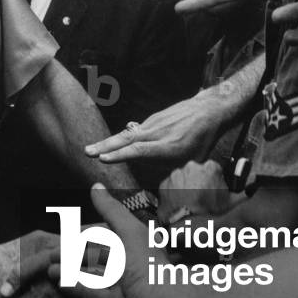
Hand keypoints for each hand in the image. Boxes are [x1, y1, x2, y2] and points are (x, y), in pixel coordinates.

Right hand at [47, 185, 175, 297]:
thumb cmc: (149, 265)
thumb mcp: (130, 231)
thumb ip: (111, 210)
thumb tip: (95, 185)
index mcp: (131, 242)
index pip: (99, 234)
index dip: (79, 235)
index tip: (61, 236)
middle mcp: (126, 262)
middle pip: (93, 255)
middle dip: (71, 255)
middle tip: (49, 257)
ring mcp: (121, 284)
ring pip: (91, 275)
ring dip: (70, 272)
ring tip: (50, 271)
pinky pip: (93, 295)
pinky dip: (76, 289)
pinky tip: (60, 283)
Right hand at [85, 91, 230, 164]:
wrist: (209, 109)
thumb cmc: (204, 139)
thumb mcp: (196, 159)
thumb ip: (175, 170)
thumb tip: (162, 187)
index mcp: (170, 146)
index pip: (141, 150)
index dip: (121, 155)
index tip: (104, 159)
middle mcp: (158, 133)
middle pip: (127, 139)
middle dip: (105, 146)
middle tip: (87, 152)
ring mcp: (153, 123)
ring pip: (127, 133)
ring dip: (107, 142)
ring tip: (90, 149)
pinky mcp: (152, 119)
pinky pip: (133, 130)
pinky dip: (120, 138)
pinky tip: (108, 143)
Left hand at [158, 160, 241, 222]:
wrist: (188, 227)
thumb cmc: (212, 214)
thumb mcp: (233, 203)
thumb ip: (244, 193)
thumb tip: (253, 189)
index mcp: (210, 167)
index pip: (213, 170)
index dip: (213, 181)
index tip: (212, 192)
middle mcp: (191, 166)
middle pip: (196, 173)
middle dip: (198, 183)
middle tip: (201, 199)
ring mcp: (176, 174)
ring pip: (182, 179)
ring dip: (185, 188)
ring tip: (189, 204)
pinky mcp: (164, 184)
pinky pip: (169, 186)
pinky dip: (173, 194)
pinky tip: (179, 205)